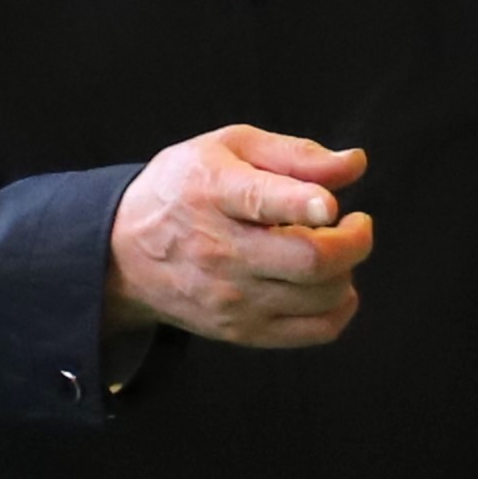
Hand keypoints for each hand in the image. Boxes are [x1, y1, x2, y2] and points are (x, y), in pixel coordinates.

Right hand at [106, 127, 373, 346]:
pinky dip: (340, 306)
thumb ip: (295, 153)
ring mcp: (230, 298)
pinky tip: (330, 283)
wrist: (123, 252)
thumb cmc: (184, 188)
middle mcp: (219, 250)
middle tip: (354, 222)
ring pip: (322, 295)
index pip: (261, 202)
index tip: (330, 205)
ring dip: (346, 269)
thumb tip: (355, 165)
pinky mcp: (240, 331)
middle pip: (310, 259)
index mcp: (211, 191)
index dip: (306, 204)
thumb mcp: (228, 148)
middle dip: (354, 239)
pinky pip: (316, 331)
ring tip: (330, 248)